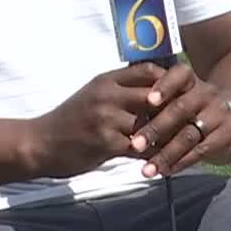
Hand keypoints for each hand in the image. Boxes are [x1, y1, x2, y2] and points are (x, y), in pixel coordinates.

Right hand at [27, 64, 170, 177]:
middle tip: (190, 119)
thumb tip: (156, 86)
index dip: (169, 81)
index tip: (181, 93)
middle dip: (174, 109)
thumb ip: (121, 89)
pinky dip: (153, 155)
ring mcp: (106, 118)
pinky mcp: (106, 142)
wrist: (40, 143)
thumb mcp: (94, 95)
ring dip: (165, 135)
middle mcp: (108, 95)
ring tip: (180, 143)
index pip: (148, 70)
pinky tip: (161, 160)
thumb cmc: (71, 120)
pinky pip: (140, 149)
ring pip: (151, 124)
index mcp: (106, 80)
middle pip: (156, 95)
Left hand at [129, 63, 230, 176]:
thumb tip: (124, 119)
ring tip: (146, 170)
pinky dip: (180, 162)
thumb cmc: (190, 110)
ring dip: (165, 154)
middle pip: (181, 108)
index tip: (149, 100)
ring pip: (189, 134)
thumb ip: (155, 103)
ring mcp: (219, 114)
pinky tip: (165, 171)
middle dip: (156, 128)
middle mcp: (206, 93)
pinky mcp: (227, 135)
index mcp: (190, 80)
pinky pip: (200, 151)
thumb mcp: (177, 98)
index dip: (165, 86)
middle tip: (135, 145)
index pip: (179, 74)